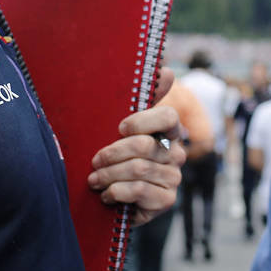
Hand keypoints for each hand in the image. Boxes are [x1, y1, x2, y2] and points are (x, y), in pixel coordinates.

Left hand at [87, 67, 185, 225]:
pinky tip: (107, 195)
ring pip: (139, 169)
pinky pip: (140, 190)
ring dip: (109, 175)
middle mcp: (176, 152)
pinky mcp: (167, 199)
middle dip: (112, 154)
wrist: (115, 199)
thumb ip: (143, 99)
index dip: (143, 121)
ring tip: (93, 180)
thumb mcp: (124, 130)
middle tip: (94, 161)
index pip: (168, 117)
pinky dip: (117, 192)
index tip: (119, 128)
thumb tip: (166, 71)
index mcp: (169, 131)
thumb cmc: (119, 157)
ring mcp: (173, 177)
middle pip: (145, 146)